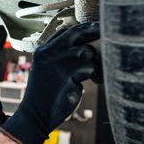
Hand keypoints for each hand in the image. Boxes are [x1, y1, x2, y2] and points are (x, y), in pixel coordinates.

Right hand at [0, 22, 100, 143]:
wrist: (35, 115)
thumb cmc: (44, 94)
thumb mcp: (46, 70)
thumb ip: (59, 56)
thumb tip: (83, 46)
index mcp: (43, 51)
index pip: (65, 32)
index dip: (83, 28)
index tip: (96, 28)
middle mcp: (49, 54)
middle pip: (76, 34)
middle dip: (94, 31)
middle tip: (108, 33)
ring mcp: (58, 65)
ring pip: (87, 51)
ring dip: (97, 61)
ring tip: (97, 73)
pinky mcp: (69, 77)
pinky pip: (91, 67)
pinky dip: (97, 74)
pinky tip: (96, 81)